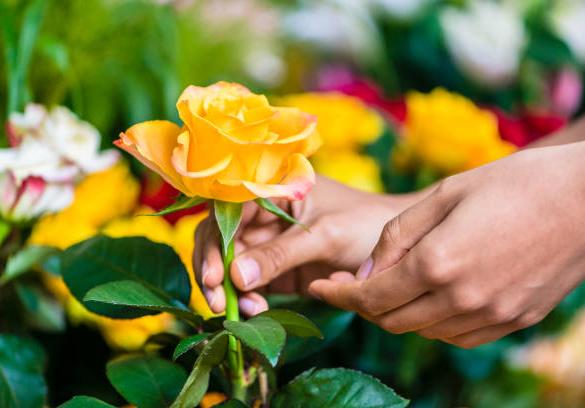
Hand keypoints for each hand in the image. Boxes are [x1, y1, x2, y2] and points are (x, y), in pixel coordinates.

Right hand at [193, 175, 420, 315]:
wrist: (398, 249)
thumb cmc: (366, 223)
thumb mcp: (324, 235)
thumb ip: (280, 254)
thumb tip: (235, 277)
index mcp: (272, 188)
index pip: (227, 211)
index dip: (213, 242)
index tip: (214, 275)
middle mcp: (264, 213)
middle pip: (221, 240)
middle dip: (214, 271)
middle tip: (218, 301)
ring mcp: (269, 243)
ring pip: (231, 265)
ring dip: (230, 289)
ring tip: (245, 310)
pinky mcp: (278, 270)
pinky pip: (251, 284)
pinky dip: (248, 299)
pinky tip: (256, 310)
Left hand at [310, 143, 584, 347]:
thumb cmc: (513, 182)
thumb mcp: (443, 194)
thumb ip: (396, 237)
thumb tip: (365, 274)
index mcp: (438, 262)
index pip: (370, 296)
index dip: (338, 294)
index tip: (321, 286)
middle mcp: (463, 298)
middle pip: (392, 320)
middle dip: (362, 305)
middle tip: (349, 283)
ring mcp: (492, 314)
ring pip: (423, 331)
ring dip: (397, 313)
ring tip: (389, 286)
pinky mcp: (515, 320)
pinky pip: (458, 336)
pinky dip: (433, 322)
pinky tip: (430, 298)